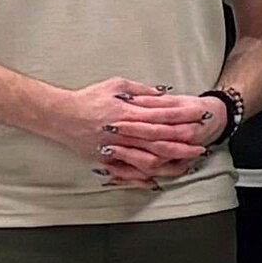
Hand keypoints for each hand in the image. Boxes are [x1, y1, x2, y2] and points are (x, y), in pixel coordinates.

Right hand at [82, 80, 213, 171]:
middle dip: (184, 143)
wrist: (60, 115)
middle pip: (161, 140)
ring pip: (149, 159)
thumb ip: (141, 91)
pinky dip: (146, 176)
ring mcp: (115, 148)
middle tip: (202, 144)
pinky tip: (160, 178)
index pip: (163, 115)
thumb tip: (164, 95)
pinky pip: (130, 171)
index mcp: (127, 112)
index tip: (200, 117)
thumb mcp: (116, 85)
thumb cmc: (88, 98)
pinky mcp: (107, 159)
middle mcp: (124, 132)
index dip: (184, 117)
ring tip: (187, 163)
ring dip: (170, 162)